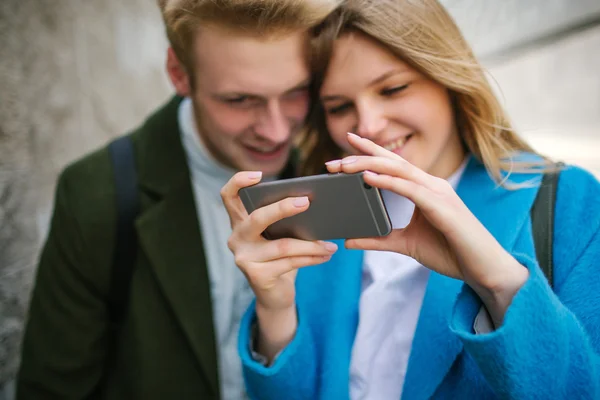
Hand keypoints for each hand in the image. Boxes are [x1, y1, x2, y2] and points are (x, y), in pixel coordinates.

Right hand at [221, 171, 337, 356]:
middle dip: (283, 208)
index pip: (228, 196)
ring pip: (283, 245)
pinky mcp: (257, 275)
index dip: (238, 182)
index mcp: (239, 222)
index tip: (258, 175)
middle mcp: (237, 238)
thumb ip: (283, 220)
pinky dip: (312, 258)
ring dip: (311, 244)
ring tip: (330, 243)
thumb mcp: (277, 235)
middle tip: (306, 202)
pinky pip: (291, 262)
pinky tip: (326, 255)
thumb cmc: (279, 257)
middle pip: (257, 218)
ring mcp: (244, 258)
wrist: (274, 295)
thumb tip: (310, 203)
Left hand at [326, 133, 527, 324]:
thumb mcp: (406, 245)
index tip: (345, 147)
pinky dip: (388, 182)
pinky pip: (410, 189)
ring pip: (399, 170)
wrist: (483, 270)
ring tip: (344, 166)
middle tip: (333, 162)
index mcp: (423, 190)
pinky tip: (368, 179)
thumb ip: (379, 240)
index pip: (392, 165)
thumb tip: (349, 241)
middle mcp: (430, 185)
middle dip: (361, 157)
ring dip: (369, 165)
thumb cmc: (450, 253)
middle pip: (391, 162)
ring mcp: (437, 193)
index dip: (369, 153)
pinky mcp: (442, 207)